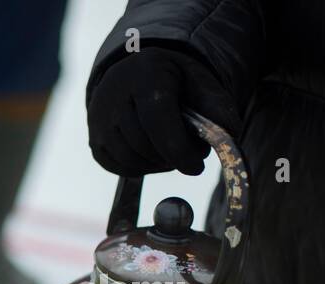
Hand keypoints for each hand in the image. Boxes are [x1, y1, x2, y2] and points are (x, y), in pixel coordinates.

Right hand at [88, 47, 240, 176]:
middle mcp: (113, 98)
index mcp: (144, 75)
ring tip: (173, 153)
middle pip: (144, 144)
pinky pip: (119, 168)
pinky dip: (141, 169)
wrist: (131, 74)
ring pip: (131, 160)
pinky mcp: (94, 143)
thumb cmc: (172, 80)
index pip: (156, 119)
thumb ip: (216, 105)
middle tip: (190, 157)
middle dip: (172, 158)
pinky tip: (154, 156)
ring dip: (158, 165)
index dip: (178, 148)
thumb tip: (229, 135)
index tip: (196, 167)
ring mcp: (98, 123)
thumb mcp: (199, 81)